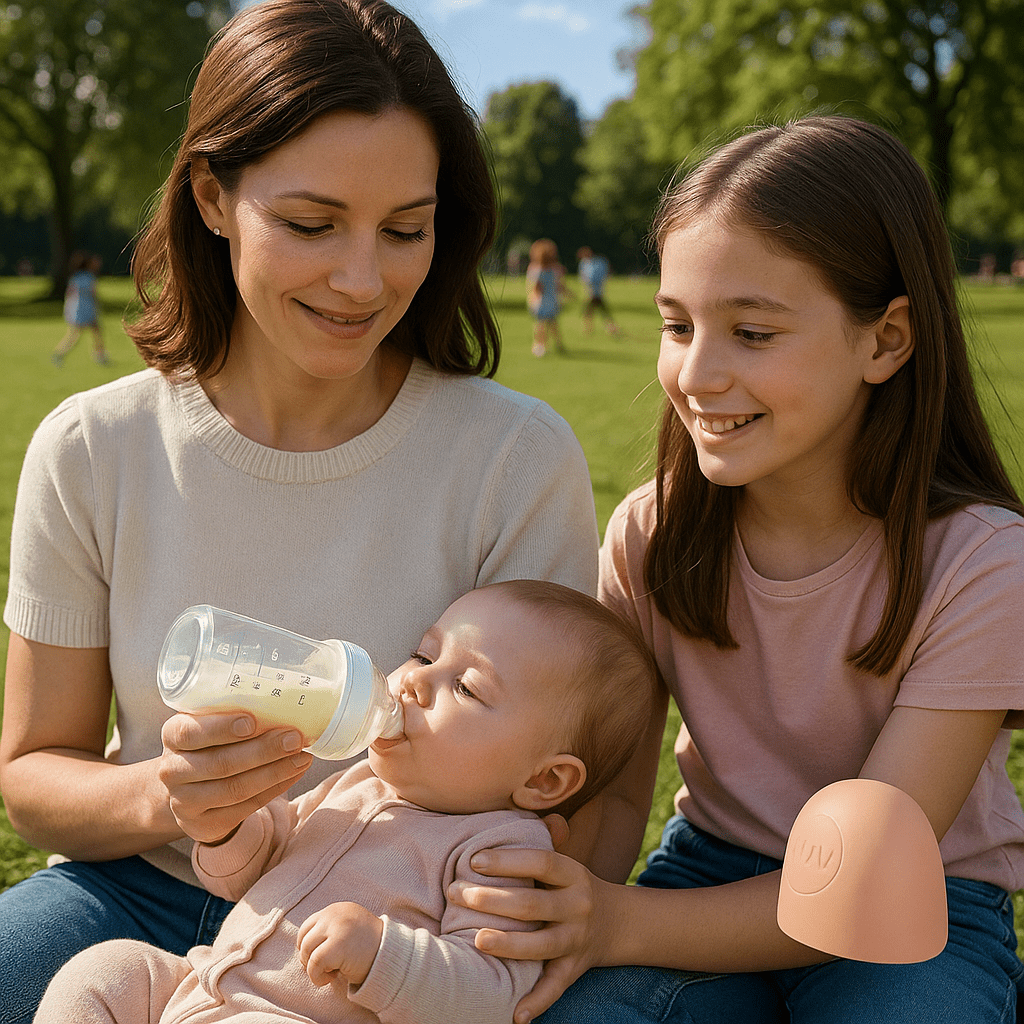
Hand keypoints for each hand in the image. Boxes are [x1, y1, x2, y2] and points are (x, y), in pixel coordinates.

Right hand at [158, 712, 312, 843]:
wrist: (189, 787)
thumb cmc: (211, 743)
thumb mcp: (211, 722)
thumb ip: (235, 712)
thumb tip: (285, 704)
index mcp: (172, 736)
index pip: (189, 732)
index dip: (220, 728)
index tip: (252, 721)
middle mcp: (172, 770)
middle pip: (220, 763)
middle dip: (262, 750)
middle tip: (295, 738)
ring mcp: (184, 802)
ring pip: (235, 789)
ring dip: (274, 772)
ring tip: (302, 757)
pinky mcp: (203, 824)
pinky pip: (245, 807)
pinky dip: (275, 788)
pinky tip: (294, 773)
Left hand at [297, 902, 383, 987]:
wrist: (391, 956)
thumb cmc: (368, 948)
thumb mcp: (348, 929)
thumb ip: (329, 930)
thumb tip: (303, 947)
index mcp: (337, 909)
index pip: (307, 926)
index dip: (308, 946)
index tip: (319, 959)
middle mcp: (335, 914)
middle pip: (304, 939)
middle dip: (309, 958)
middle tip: (325, 968)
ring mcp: (336, 928)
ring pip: (307, 952)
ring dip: (314, 969)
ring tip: (331, 972)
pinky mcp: (338, 945)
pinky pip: (314, 964)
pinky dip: (318, 977)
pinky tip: (333, 977)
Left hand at [449, 846, 611, 1022]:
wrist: (618, 923)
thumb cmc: (572, 887)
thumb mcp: (565, 863)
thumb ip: (541, 841)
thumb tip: (513, 806)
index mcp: (573, 874)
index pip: (541, 862)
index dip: (509, 860)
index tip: (474, 860)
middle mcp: (578, 905)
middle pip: (534, 903)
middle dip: (492, 899)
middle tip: (456, 893)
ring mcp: (577, 939)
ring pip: (542, 945)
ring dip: (508, 944)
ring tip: (476, 940)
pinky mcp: (574, 968)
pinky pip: (555, 987)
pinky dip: (536, 1002)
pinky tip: (514, 1014)